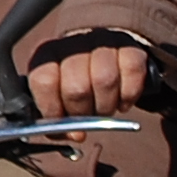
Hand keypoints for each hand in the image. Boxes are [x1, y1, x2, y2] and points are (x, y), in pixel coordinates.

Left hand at [26, 41, 148, 118]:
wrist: (104, 54)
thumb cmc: (75, 79)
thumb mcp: (56, 94)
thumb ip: (57, 116)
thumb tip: (74, 135)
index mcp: (46, 54)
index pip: (43, 81)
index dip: (52, 108)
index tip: (61, 121)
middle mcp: (73, 43)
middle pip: (76, 87)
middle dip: (82, 112)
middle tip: (86, 117)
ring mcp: (103, 41)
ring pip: (105, 81)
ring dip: (105, 106)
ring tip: (103, 109)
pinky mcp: (130, 46)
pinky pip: (132, 73)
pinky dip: (129, 95)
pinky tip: (122, 102)